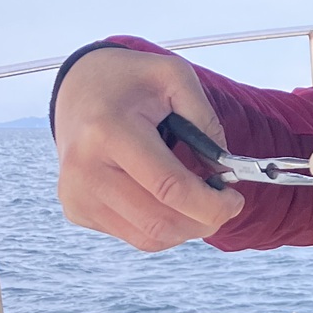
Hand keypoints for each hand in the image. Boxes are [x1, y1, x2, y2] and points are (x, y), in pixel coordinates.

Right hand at [54, 47, 244, 249]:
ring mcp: (77, 194)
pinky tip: (167, 201)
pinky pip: (134, 236)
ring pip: (150, 238)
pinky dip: (164, 227)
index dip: (211, 204)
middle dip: (205, 220)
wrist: (78, 90)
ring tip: (198, 200)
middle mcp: (85, 169)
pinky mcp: (77, 209)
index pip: (169, 188)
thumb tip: (223, 170)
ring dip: (186, 228)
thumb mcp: (173, 75)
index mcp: (108, 132)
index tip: (235, 200)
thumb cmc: (130, 82)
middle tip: (224, 204)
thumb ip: (205, 119)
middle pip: (160, 222)